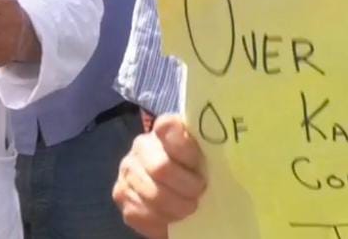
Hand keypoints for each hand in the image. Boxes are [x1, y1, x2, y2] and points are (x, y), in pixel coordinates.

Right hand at [113, 115, 206, 238]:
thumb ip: (208, 146)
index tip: (199, 163)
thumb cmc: (198, 166)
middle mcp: (141, 145)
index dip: (185, 148)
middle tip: (200, 191)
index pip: (168, 127)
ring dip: (176, 206)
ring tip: (190, 207)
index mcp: (165, 128)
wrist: (174, 185)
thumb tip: (227, 149)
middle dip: (186, 185)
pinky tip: (173, 216)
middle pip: (161, 168)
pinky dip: (162, 219)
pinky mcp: (121, 195)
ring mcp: (128, 170)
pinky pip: (141, 213)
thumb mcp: (205, 152)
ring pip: (152, 195)